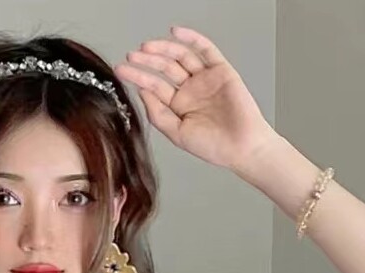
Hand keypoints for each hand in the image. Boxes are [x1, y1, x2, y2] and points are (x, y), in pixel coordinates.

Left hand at [114, 26, 276, 171]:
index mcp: (178, 105)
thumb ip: (158, 114)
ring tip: (146, 47)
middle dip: (147, 61)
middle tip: (131, 56)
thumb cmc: (214, 146)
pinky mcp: (221, 70)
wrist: (242, 147)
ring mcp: (205, 78)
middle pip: (164, 68)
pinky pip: (205, 49)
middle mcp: (190, 90)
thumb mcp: (177, 133)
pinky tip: (176, 33)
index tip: (122, 70)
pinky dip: (191, 38)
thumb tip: (143, 92)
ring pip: (181, 56)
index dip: (138, 77)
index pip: (154, 86)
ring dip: (163, 49)